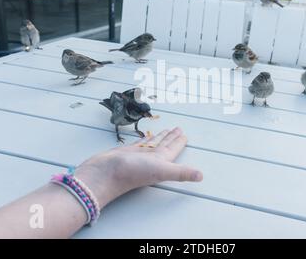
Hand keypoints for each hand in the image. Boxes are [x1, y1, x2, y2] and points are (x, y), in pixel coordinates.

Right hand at [74, 128, 202, 207]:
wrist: (104, 175)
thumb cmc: (131, 173)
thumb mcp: (161, 170)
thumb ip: (181, 173)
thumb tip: (201, 176)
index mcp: (161, 162)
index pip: (173, 150)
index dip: (180, 142)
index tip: (185, 135)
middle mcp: (151, 159)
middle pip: (164, 145)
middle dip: (172, 137)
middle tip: (178, 129)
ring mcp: (138, 156)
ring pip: (152, 144)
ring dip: (159, 137)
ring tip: (165, 131)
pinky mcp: (126, 153)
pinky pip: (138, 143)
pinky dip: (143, 139)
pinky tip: (144, 137)